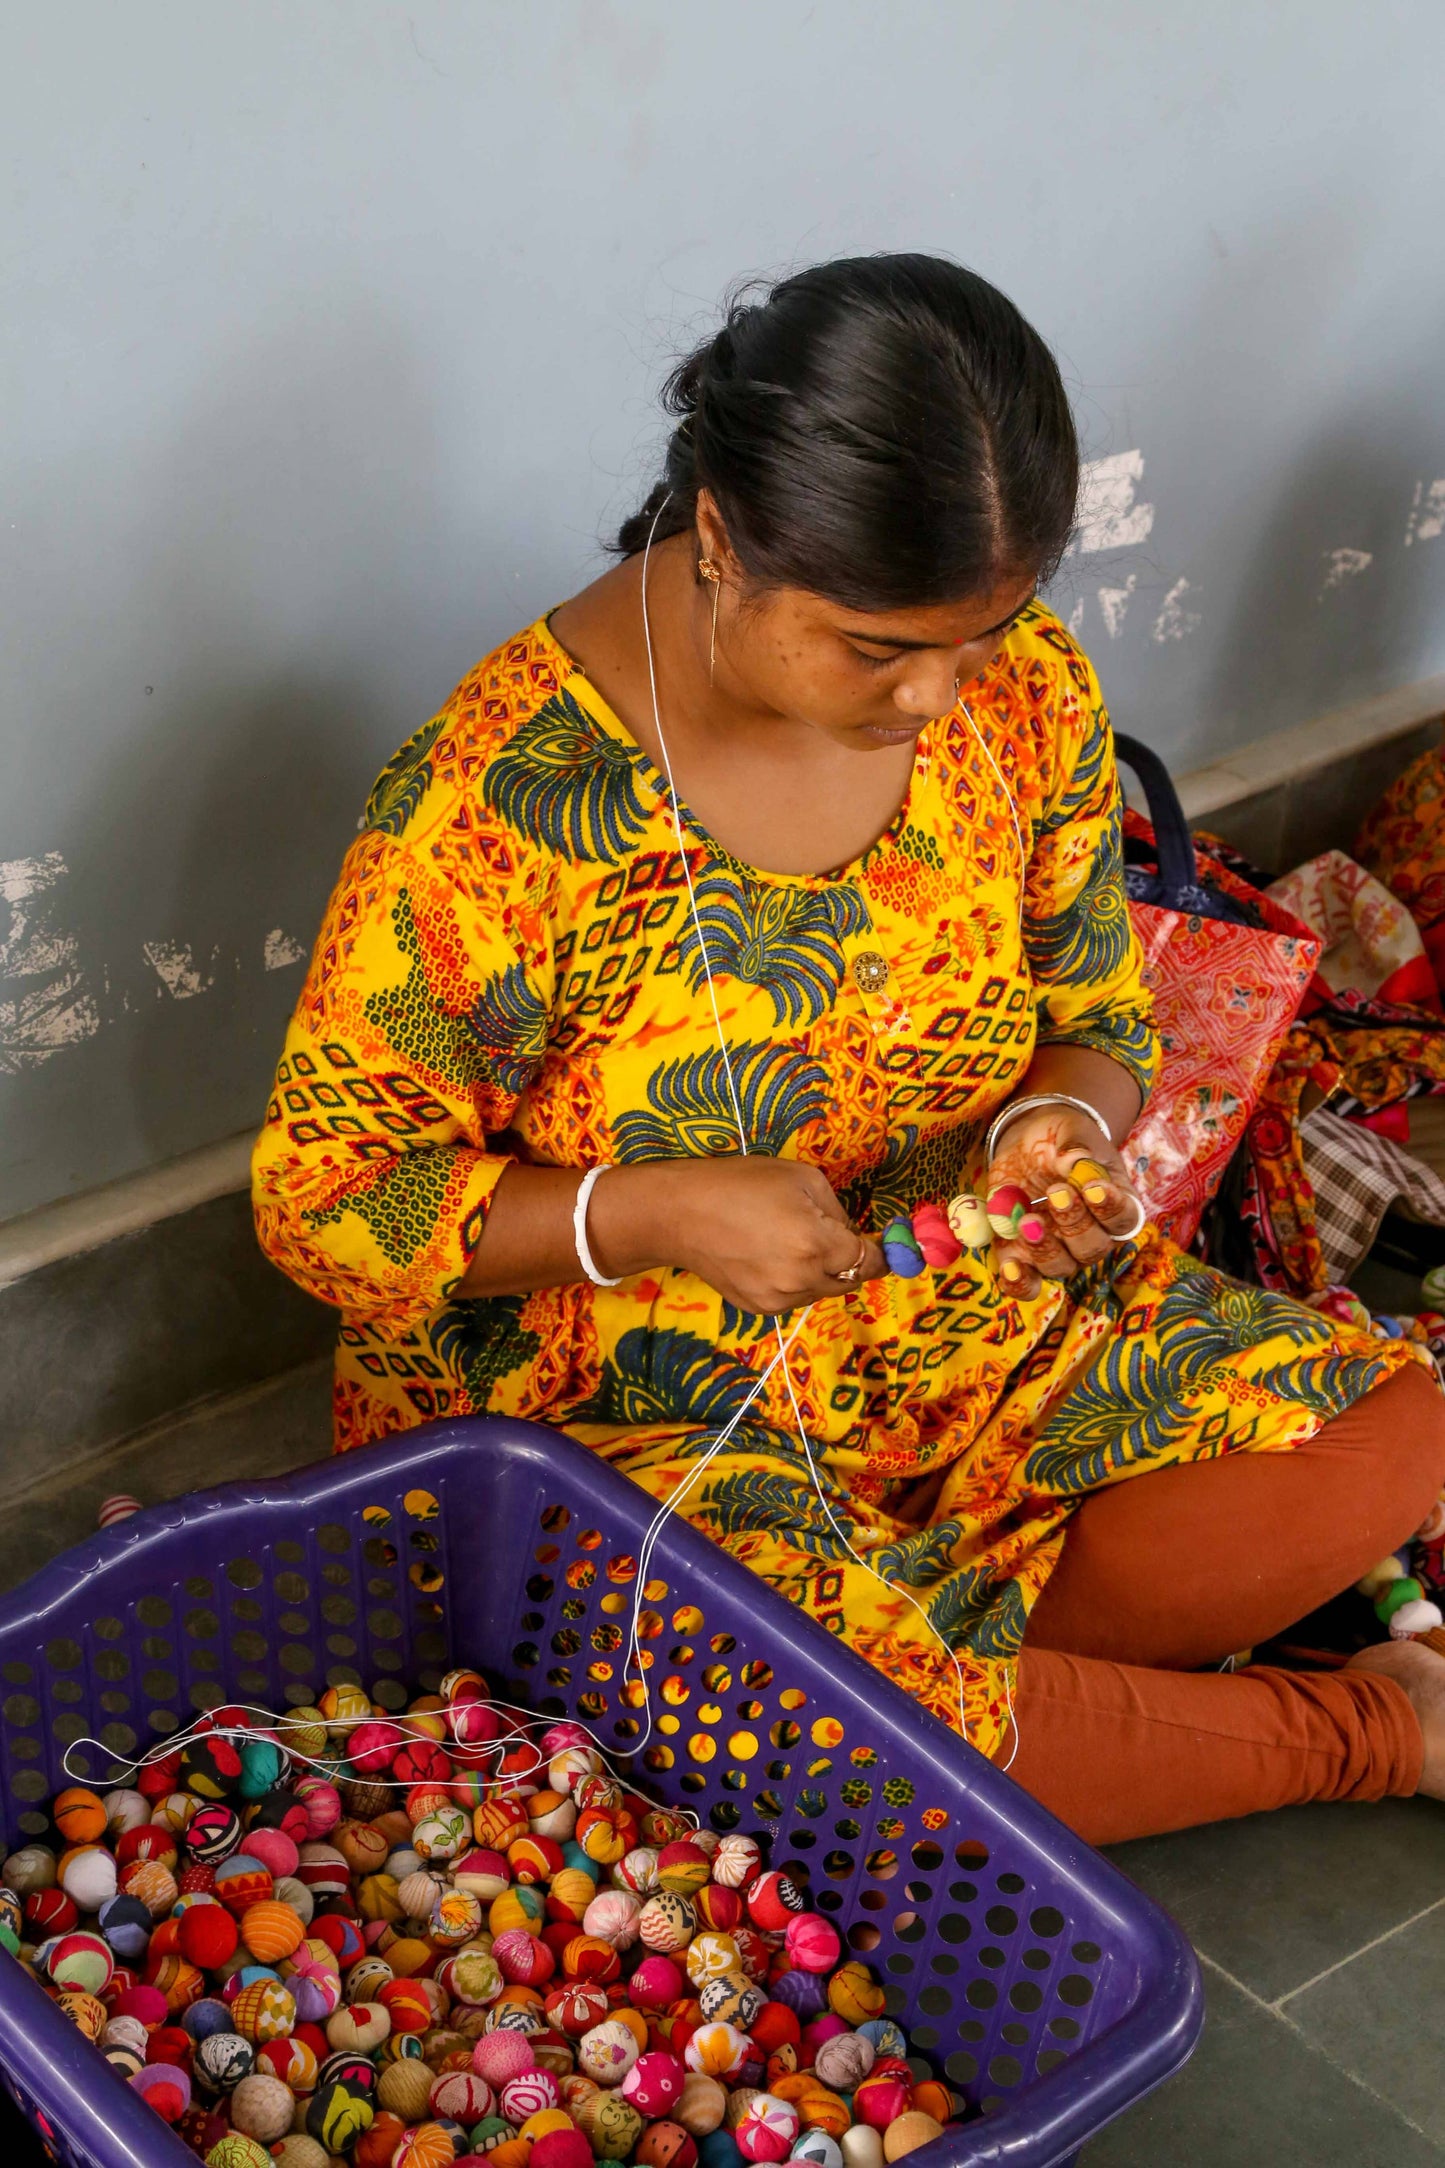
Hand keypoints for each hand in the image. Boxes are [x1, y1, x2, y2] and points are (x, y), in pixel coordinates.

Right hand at [589, 1156, 885, 1313]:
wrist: (678, 1215)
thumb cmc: (739, 1184)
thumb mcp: (801, 1178)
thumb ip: (837, 1211)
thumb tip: (852, 1234)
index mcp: (817, 1245)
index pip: (871, 1261)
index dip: (885, 1253)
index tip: (890, 1246)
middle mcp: (802, 1281)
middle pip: (850, 1280)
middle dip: (848, 1260)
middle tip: (830, 1234)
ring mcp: (779, 1301)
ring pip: (821, 1291)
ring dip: (820, 1271)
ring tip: (787, 1239)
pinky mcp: (759, 1310)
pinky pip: (793, 1297)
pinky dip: (793, 1280)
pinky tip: (768, 1255)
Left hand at [984, 1103, 1144, 1299]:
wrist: (1027, 1143)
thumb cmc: (1060, 1137)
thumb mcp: (1070, 1131)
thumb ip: (1075, 1146)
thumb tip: (1076, 1160)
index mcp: (1115, 1203)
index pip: (1124, 1217)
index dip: (1111, 1208)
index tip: (1094, 1187)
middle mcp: (1092, 1234)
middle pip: (1093, 1247)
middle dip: (1075, 1223)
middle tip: (1056, 1193)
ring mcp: (1058, 1248)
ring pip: (1061, 1265)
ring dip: (1044, 1248)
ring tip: (1028, 1220)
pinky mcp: (1023, 1254)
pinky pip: (1027, 1282)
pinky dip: (1019, 1282)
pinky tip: (1009, 1268)